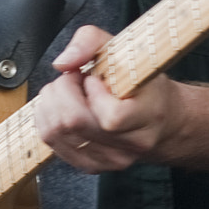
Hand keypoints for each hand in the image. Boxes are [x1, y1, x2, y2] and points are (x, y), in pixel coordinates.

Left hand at [32, 25, 182, 173]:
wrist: (159, 118)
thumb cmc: (141, 80)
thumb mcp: (124, 48)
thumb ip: (90, 41)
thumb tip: (62, 63)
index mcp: (148, 116)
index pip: (111, 118)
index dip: (93, 92)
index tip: (94, 79)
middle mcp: (130, 145)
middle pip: (74, 123)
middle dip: (63, 90)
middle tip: (75, 77)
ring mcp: (110, 160)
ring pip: (56, 133)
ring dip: (53, 103)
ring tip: (71, 91)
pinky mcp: (91, 167)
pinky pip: (50, 142)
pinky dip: (48, 118)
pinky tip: (65, 107)